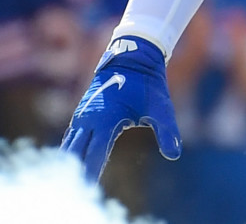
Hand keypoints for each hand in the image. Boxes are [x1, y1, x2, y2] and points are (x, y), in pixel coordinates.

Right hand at [61, 36, 181, 179]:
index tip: (89, 189)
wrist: (133, 56)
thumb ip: (167, 132)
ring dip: (71, 161)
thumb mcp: (162, 108)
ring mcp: (83, 114)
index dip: (91, 172)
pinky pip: (72, 135)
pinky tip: (72, 162)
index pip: (94, 154)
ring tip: (72, 181)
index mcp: (107, 120)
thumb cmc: (148, 84)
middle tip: (80, 190)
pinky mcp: (83, 111)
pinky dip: (70, 150)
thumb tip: (175, 154)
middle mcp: (90, 118)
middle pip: (76, 153)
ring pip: (70, 144)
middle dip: (77, 171)